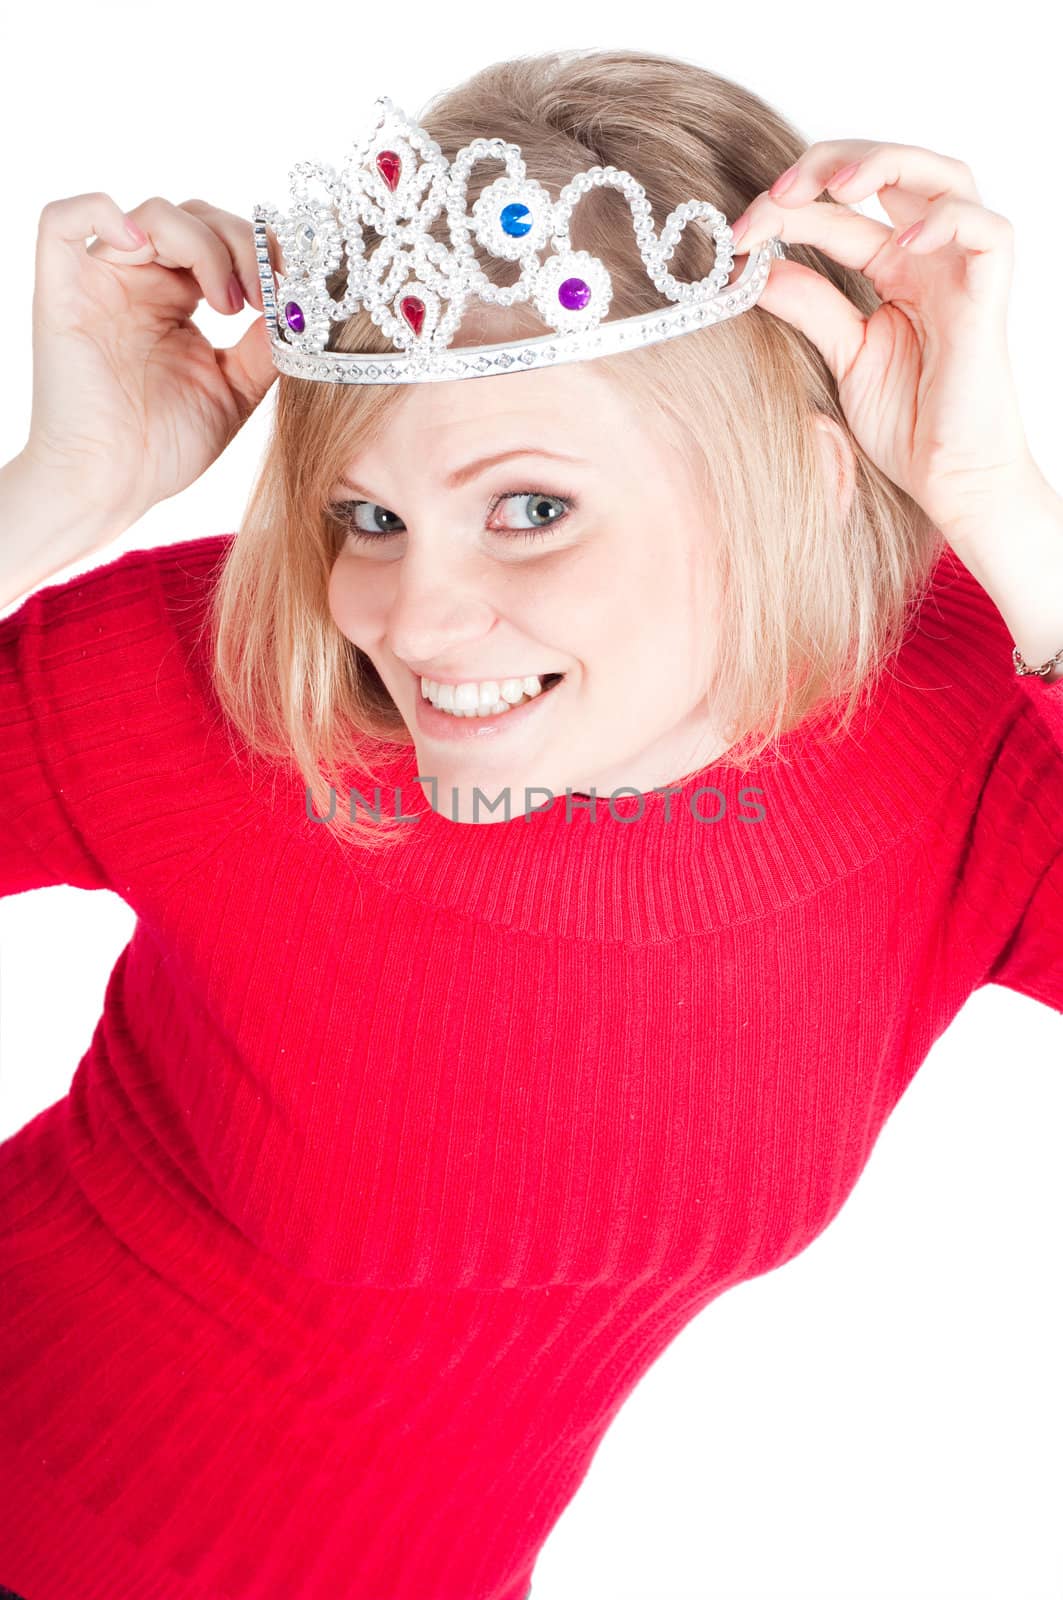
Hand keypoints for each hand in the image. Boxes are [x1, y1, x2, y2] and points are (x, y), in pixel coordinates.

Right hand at [22, 191, 277, 552]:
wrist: (113, 486)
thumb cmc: (165, 448)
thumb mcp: (235, 390)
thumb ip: (265, 346)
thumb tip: (302, 307)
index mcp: (178, 300)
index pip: (223, 239)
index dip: (264, 251)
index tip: (293, 290)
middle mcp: (140, 281)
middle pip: (196, 216)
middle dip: (244, 246)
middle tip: (265, 299)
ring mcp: (100, 282)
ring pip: (152, 213)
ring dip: (205, 245)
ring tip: (229, 305)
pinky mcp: (62, 291)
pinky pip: (62, 220)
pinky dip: (104, 213)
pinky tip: (145, 249)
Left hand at [728, 140, 1038, 546]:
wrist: (949, 480)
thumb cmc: (908, 424)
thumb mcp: (842, 354)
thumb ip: (807, 305)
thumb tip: (752, 267)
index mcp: (892, 269)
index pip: (839, 211)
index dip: (787, 208)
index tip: (737, 234)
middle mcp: (929, 258)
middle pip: (893, 170)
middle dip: (833, 163)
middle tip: (780, 190)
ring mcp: (961, 271)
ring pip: (946, 177)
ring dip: (889, 165)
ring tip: (838, 185)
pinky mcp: (989, 296)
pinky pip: (988, 230)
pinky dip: (947, 221)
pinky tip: (902, 241)